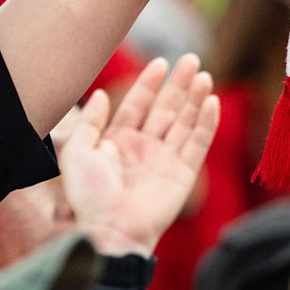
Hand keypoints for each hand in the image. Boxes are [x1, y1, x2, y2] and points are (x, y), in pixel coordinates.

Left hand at [57, 55, 217, 257]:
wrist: (108, 229)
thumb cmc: (89, 196)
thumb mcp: (77, 152)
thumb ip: (88, 122)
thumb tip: (99, 94)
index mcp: (118, 141)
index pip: (137, 105)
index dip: (149, 84)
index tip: (160, 62)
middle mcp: (144, 147)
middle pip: (166, 108)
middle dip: (178, 85)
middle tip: (191, 59)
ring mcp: (165, 160)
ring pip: (185, 122)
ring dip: (195, 99)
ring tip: (203, 75)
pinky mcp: (183, 174)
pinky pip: (197, 144)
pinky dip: (206, 124)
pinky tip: (212, 102)